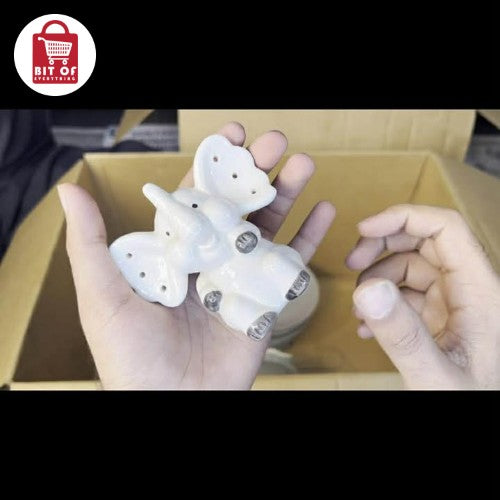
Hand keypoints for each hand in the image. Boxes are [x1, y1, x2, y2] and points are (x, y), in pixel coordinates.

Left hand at [58, 122, 334, 389]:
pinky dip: (309, 238)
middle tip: (275, 142)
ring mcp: (240, 278)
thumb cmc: (129, 355)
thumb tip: (69, 191)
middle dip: (257, 172)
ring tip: (303, 165)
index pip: (197, 198)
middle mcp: (210, 259)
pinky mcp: (264, 301)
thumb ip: (92, 244)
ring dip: (288, 195)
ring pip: (268, 228)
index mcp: (175, 251)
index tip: (232, 137)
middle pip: (238, 205)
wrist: (171, 403)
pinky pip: (291, 265)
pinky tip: (324, 211)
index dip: (214, 167)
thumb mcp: (103, 296)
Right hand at [346, 204, 499, 389]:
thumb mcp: (436, 376)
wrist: (482, 428)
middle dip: (382, 247)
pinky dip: (382, 305)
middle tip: (350, 264)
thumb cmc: (471, 402)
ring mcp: (455, 306)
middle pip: (424, 242)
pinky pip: (407, 297)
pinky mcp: (441, 321)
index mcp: (480, 293)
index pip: (446, 229)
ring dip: (377, 280)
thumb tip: (366, 289)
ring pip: (411, 268)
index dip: (403, 218)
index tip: (363, 229)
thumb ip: (404, 335)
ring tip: (358, 309)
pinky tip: (367, 328)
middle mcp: (469, 292)